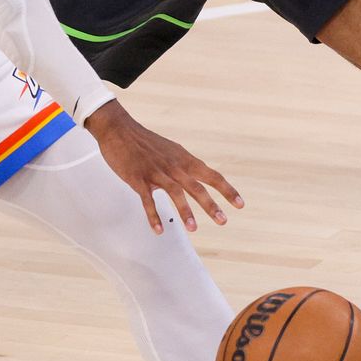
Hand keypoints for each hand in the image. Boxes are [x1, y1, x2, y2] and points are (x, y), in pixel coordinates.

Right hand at [85, 102, 241, 234]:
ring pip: (175, 193)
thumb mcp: (172, 151)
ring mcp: (156, 172)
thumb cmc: (145, 142)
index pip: (212, 176)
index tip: (240, 204)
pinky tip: (159, 230)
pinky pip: (147, 200)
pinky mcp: (138, 178)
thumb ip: (185, 165)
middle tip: (223, 221)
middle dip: (211, 205)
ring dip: (185, 211)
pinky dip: (153, 215)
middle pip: (197, 187)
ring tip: (193, 229)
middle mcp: (174, 166)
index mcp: (184, 159)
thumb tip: (199, 175)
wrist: (120, 130)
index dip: (227, 190)